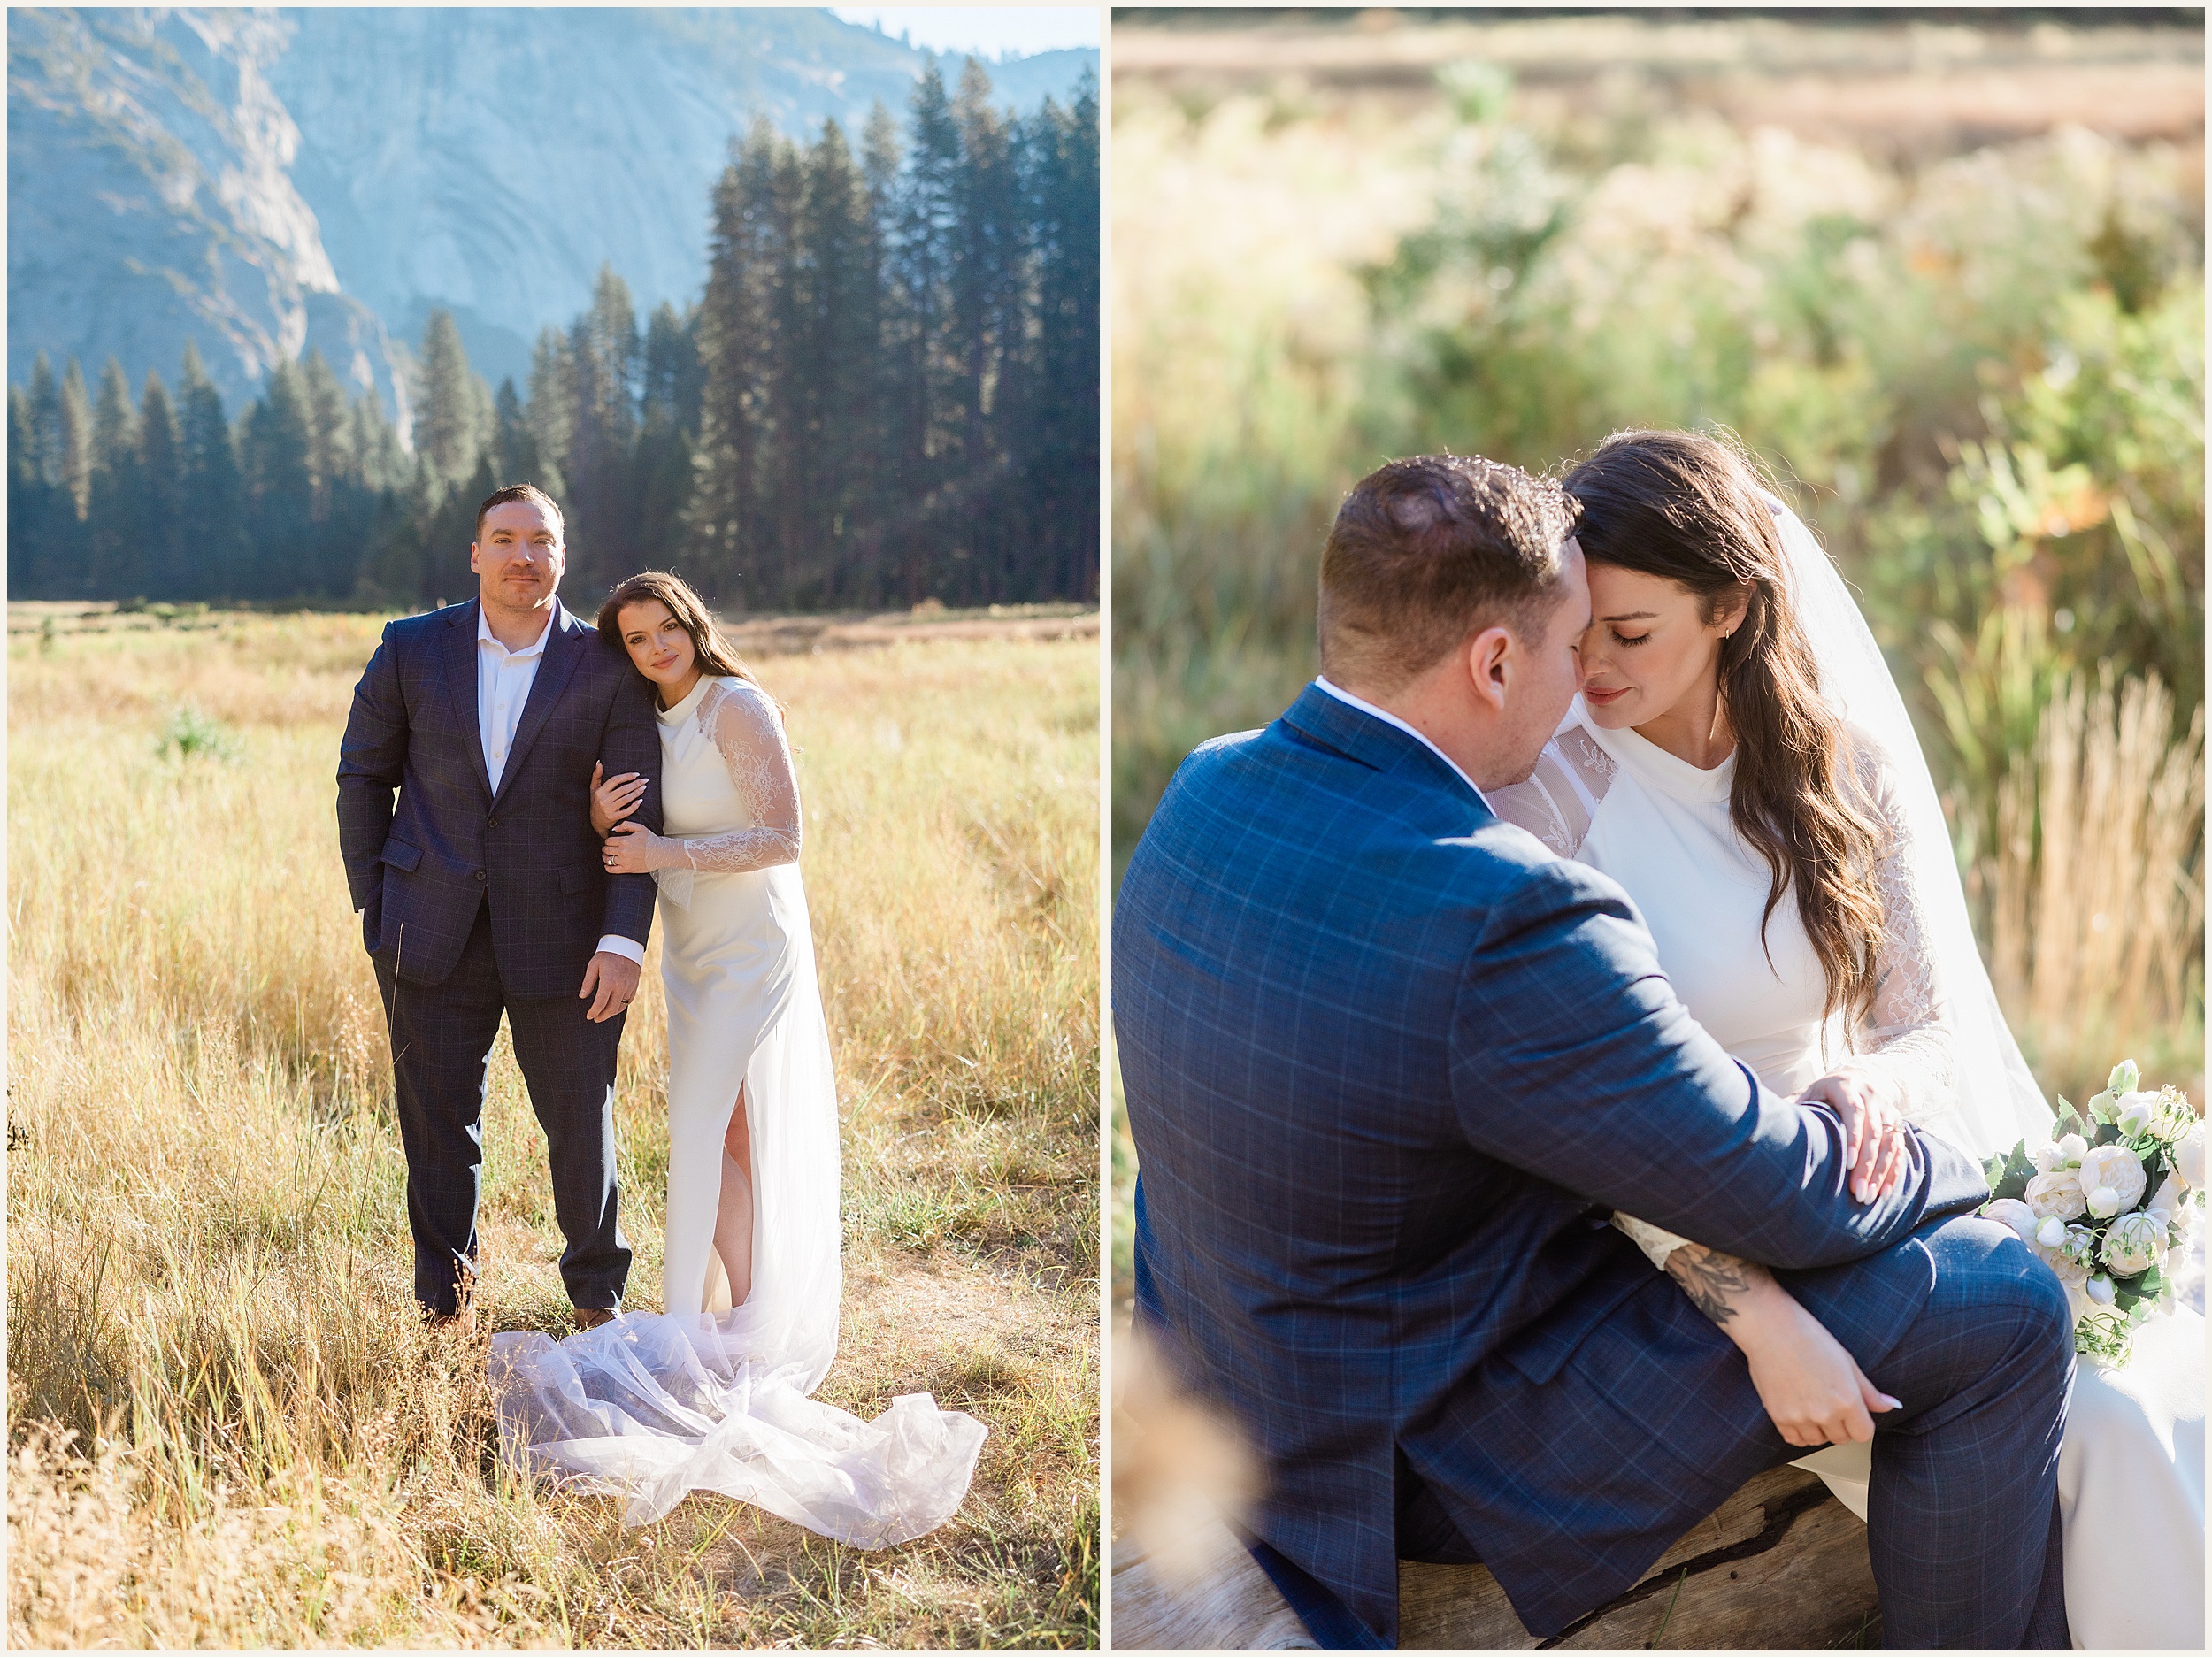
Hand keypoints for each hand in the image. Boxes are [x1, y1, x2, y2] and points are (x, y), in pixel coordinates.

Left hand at [579, 951, 640, 1022]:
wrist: (626, 945)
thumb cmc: (607, 954)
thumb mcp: (593, 965)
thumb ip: (588, 982)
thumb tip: (582, 996)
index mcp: (609, 982)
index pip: (600, 1004)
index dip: (593, 1012)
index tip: (589, 1016)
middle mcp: (620, 987)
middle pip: (611, 1009)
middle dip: (602, 1016)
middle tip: (596, 1019)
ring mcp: (629, 987)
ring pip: (621, 1006)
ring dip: (612, 1013)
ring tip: (604, 1014)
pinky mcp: (635, 985)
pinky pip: (628, 1000)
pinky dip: (621, 1006)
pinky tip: (615, 1006)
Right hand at [590, 761, 647, 836]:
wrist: (595, 821)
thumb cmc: (596, 802)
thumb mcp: (593, 788)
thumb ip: (596, 775)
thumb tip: (599, 762)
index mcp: (600, 791)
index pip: (615, 780)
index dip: (626, 776)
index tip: (636, 774)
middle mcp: (604, 800)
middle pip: (623, 789)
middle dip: (635, 784)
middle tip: (645, 780)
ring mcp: (609, 809)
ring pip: (626, 799)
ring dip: (637, 793)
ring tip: (644, 788)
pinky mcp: (614, 817)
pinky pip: (627, 811)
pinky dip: (634, 806)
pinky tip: (641, 800)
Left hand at [603, 819, 667, 874]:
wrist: (660, 853)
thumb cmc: (651, 841)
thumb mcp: (640, 828)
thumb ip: (626, 825)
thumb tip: (614, 829)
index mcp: (625, 841)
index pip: (608, 841)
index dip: (608, 840)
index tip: (610, 841)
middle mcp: (623, 851)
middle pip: (606, 849)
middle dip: (605, 848)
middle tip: (607, 848)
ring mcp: (624, 861)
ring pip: (607, 859)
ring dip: (605, 857)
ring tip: (607, 855)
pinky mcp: (627, 869)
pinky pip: (612, 870)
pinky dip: (607, 867)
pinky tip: (608, 864)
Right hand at [1733, 1286, 1901, 1448]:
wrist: (1770, 1328)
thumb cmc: (1808, 1337)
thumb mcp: (1846, 1361)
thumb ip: (1869, 1391)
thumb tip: (1890, 1405)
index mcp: (1847, 1400)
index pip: (1863, 1434)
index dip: (1860, 1423)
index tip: (1853, 1414)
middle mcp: (1825, 1413)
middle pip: (1841, 1439)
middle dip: (1840, 1426)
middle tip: (1831, 1404)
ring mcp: (1800, 1417)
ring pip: (1817, 1441)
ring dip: (1818, 1429)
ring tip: (1813, 1406)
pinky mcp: (1778, 1416)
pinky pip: (1794, 1439)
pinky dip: (1798, 1432)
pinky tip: (1799, 1415)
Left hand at [1799, 1067, 1908, 1202]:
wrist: (1853, 1077)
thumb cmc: (1821, 1094)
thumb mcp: (1807, 1094)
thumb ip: (1793, 1108)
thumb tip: (1769, 1125)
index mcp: (1845, 1085)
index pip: (1854, 1111)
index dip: (1853, 1138)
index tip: (1848, 1164)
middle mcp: (1871, 1094)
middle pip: (1874, 1131)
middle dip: (1867, 1164)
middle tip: (1858, 1192)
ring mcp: (1887, 1108)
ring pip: (1891, 1143)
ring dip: (1881, 1172)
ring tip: (1870, 1197)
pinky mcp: (1897, 1122)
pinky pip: (1900, 1149)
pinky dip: (1893, 1171)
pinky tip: (1885, 1192)